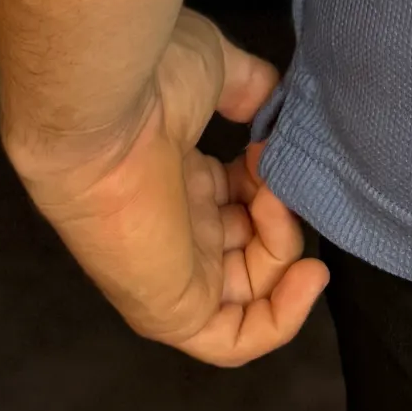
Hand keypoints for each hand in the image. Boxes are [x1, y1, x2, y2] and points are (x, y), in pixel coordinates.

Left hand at [11, 9, 329, 364]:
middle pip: (246, 245)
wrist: (102, 107)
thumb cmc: (148, 82)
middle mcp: (173, 225)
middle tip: (276, 172)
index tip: (281, 146)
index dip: (273, 180)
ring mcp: (171, 269)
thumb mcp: (216, 70)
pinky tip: (308, 274)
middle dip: (281, 212)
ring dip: (283, 246)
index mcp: (176, 174)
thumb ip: (252, 88)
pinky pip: (232, 340)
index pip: (237, 200)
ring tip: (276, 198)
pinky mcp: (171, 309)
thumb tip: (277, 107)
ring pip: (247, 290)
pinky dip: (280, 320)